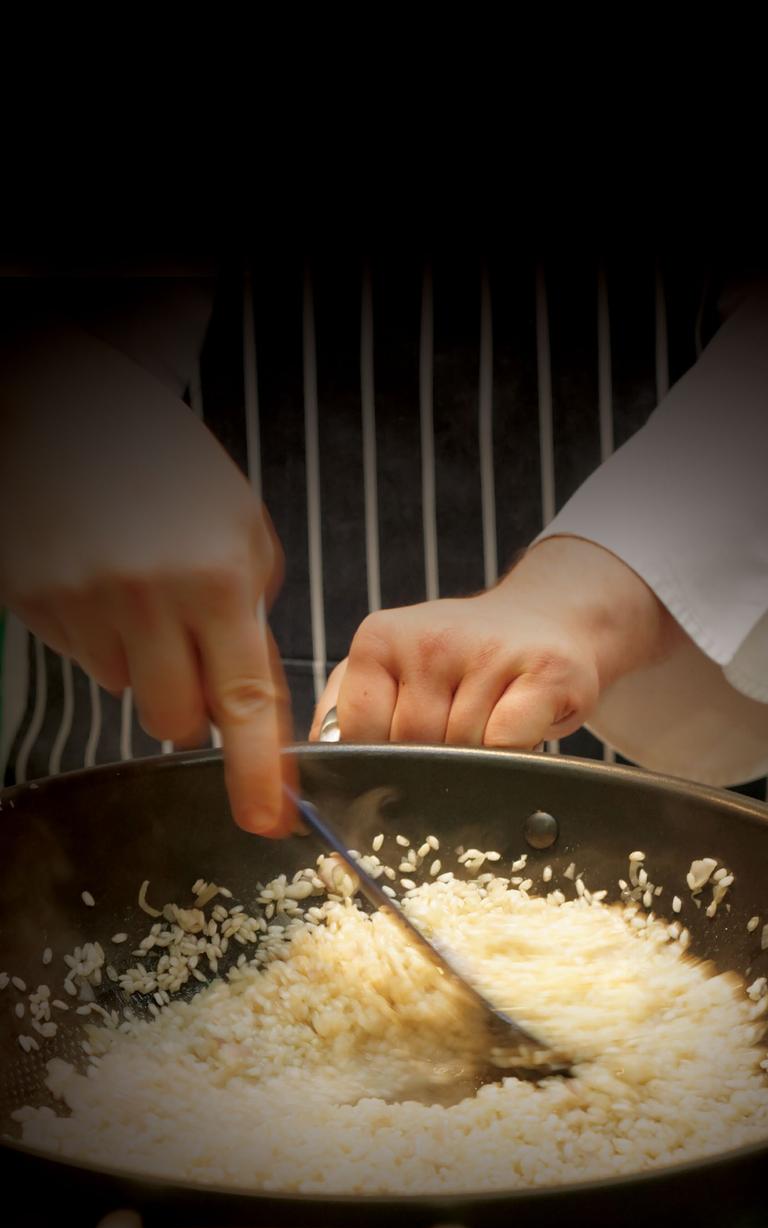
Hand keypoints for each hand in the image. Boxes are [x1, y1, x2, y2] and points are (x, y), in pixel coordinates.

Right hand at [0, 315, 292, 835]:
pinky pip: (86, 657)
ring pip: (128, 691)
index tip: (271, 820)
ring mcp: (82, 607)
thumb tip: (245, 696)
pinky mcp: (35, 605)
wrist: (64, 408)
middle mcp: (148, 602)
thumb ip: (249, 614)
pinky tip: (106, 579)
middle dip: (197, 709)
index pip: (247, 703)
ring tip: (145, 587)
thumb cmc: (166, 466)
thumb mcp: (241, 528)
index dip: (259, 772)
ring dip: (148, 662)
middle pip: (179, 721)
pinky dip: (105, 635)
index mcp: (217, 580)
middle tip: (197, 651)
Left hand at [311, 537, 680, 748]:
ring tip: (488, 723)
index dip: (381, 760)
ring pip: (463, 752)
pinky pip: (508, 745)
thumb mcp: (392, 665)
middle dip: (432, 762)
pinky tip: (519, 726)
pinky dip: (512, 753)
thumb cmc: (462, 657)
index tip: (403, 753)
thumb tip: (308, 762)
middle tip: (455, 738)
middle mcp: (431, 638)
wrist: (547, 619)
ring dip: (476, 758)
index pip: (360, 733)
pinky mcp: (545, 671)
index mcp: (380, 638)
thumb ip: (342, 708)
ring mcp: (490, 652)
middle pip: (413, 748)